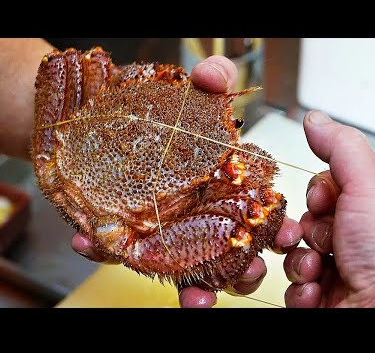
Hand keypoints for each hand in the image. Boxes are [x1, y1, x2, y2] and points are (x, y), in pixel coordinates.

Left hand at [72, 55, 303, 307]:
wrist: (109, 114)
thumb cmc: (158, 111)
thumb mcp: (189, 95)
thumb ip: (210, 84)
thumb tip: (214, 77)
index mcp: (224, 187)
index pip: (258, 214)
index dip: (276, 229)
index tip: (284, 236)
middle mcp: (200, 215)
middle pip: (233, 256)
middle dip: (245, 272)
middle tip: (247, 273)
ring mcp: (165, 228)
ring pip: (189, 271)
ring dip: (195, 289)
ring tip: (195, 297)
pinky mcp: (127, 230)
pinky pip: (119, 249)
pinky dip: (103, 250)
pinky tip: (90, 243)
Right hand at [284, 110, 374, 307]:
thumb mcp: (370, 189)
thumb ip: (341, 150)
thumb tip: (315, 119)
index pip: (329, 189)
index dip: (319, 194)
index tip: (324, 202)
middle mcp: (360, 242)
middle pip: (307, 222)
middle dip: (303, 232)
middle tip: (316, 241)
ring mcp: (341, 273)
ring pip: (296, 255)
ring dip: (300, 262)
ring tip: (317, 271)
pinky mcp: (325, 300)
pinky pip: (295, 287)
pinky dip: (301, 290)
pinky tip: (318, 293)